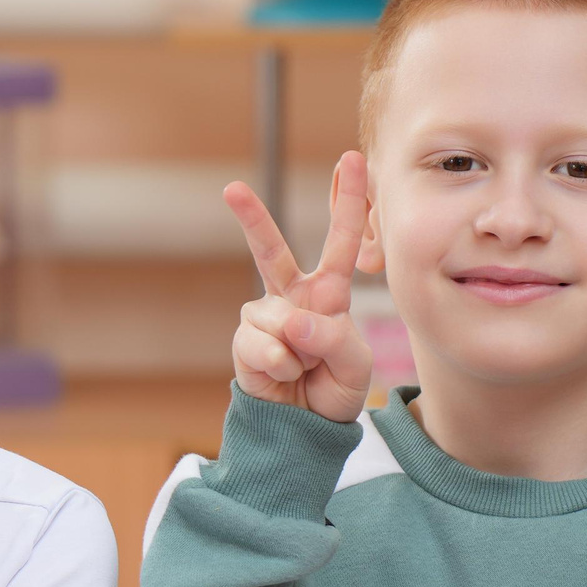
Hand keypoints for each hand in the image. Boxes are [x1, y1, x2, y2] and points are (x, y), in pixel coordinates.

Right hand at [225, 151, 373, 422]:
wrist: (304, 427)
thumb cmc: (335, 388)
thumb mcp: (354, 365)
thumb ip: (333, 338)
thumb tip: (291, 320)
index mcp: (328, 293)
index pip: (340, 242)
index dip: (347, 201)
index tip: (350, 159)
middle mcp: (292, 298)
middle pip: (271, 251)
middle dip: (252, 218)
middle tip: (231, 189)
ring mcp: (265, 319)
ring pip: (275, 318)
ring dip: (296, 350)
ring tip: (304, 369)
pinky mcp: (245, 342)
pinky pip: (261, 346)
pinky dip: (277, 366)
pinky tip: (284, 377)